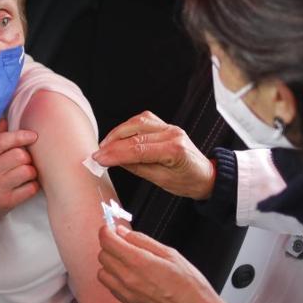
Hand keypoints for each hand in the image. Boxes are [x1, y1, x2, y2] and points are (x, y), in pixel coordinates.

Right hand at [0, 120, 38, 226]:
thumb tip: (6, 119)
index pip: (2, 141)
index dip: (20, 136)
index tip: (32, 136)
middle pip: (18, 155)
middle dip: (27, 157)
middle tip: (24, 161)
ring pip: (27, 171)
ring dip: (31, 171)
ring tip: (26, 173)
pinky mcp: (8, 202)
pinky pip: (31, 188)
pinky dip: (33, 185)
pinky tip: (27, 185)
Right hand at [92, 111, 215, 199]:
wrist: (205, 176)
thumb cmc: (188, 181)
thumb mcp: (162, 180)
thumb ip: (138, 167)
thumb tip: (115, 160)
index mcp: (175, 149)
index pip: (138, 149)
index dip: (115, 154)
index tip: (99, 158)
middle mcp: (172, 133)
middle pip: (135, 134)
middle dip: (112, 144)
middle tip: (98, 154)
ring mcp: (169, 127)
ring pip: (137, 122)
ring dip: (118, 133)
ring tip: (105, 146)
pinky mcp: (165, 125)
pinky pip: (143, 120)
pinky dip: (127, 127)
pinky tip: (119, 136)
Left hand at [97, 224, 232, 302]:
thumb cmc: (189, 284)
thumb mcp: (170, 254)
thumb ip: (142, 241)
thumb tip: (122, 232)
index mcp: (139, 262)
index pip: (108, 242)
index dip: (107, 232)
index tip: (110, 229)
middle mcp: (128, 278)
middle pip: (102, 255)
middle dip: (110, 246)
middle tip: (122, 244)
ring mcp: (126, 293)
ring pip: (102, 272)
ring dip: (110, 264)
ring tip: (126, 262)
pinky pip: (110, 287)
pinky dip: (114, 278)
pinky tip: (129, 276)